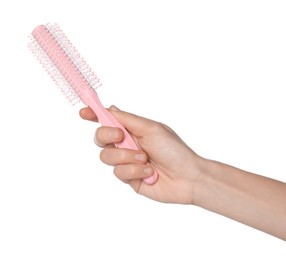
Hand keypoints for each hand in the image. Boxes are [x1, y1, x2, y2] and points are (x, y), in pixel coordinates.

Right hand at [79, 106, 203, 203]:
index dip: (94, 116)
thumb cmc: (174, 150)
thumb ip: (127, 119)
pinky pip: (119, 173)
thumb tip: (111, 108)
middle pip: (100, 138)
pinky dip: (134, 171)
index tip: (84, 112)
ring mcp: (127, 162)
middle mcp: (127, 145)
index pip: (108, 121)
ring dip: (126, 157)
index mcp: (133, 130)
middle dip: (107, 136)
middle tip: (120, 137)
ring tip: (145, 159)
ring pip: (107, 157)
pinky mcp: (129, 178)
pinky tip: (149, 172)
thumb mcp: (151, 128)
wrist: (187, 177)